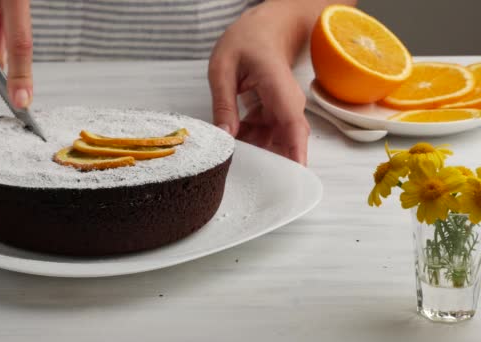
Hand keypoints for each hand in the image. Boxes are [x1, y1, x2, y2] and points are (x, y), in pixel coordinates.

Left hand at [208, 0, 316, 164]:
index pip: (292, 125)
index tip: (293, 176)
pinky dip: (251, 142)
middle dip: (271, 163)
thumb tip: (224, 136)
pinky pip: (267, 135)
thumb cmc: (246, 41)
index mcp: (277, 87)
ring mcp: (284, 109)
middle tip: (248, 181)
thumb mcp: (222, 69)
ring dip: (257, 152)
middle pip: (287, 141)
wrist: (263, 29)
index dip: (294, 153)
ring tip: (233, 161)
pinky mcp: (277, 114)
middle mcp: (287, 102)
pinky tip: (234, 145)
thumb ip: (223, 104)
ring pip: (276, 141)